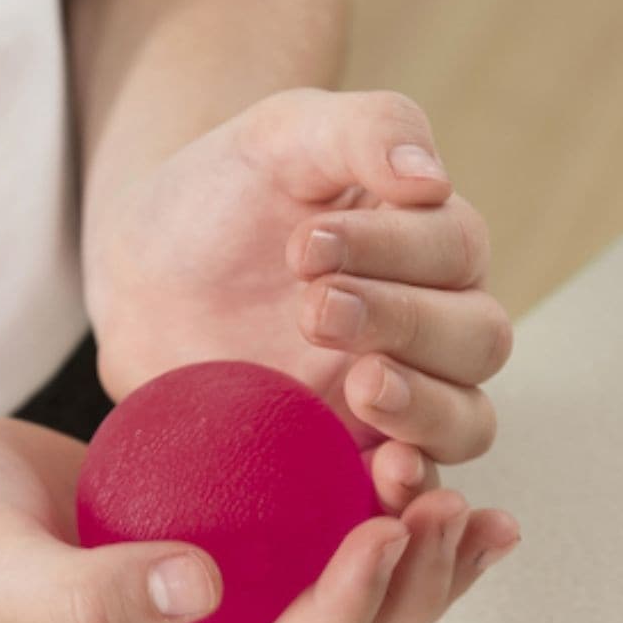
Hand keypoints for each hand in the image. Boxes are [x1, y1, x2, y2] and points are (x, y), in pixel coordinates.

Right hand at [0, 422, 517, 622]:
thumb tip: (198, 588)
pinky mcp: (217, 565)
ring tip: (468, 510)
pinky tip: (413, 482)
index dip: (341, 615)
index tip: (386, 527)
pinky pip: (311, 564)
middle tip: (449, 513)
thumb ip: (85, 592)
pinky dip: (376, 534)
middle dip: (407, 606)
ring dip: (417, 577)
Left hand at [84, 87, 513, 518]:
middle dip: (405, 323)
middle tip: (314, 310)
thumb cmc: (219, 197)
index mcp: (421, 244)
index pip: (455, 250)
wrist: (144, 277)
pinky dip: (407, 490)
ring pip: (466, 421)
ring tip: (361, 385)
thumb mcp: (281, 137)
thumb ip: (361, 132)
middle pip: (477, 342)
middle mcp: (423, 326)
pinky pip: (404, 489)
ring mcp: (389, 400)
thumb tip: (431, 176)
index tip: (300, 246)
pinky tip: (381, 476)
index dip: (395, 251)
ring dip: (426, 410)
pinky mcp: (345, 457)